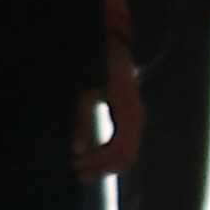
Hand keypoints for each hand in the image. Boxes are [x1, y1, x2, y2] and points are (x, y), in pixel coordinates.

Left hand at [79, 54, 143, 180]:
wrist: (110, 38)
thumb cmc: (96, 60)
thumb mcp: (85, 89)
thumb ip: (82, 120)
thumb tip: (77, 150)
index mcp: (128, 112)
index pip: (118, 152)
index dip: (96, 164)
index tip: (73, 166)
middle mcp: (136, 117)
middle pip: (125, 158)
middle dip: (99, 168)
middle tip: (74, 171)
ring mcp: (134, 116)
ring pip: (125, 153)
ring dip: (103, 163)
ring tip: (79, 165)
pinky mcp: (128, 113)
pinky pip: (123, 143)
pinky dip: (107, 152)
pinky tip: (89, 152)